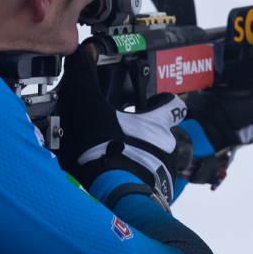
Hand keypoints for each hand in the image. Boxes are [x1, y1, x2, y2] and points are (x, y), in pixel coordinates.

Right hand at [56, 46, 191, 205]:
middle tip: (126, 134)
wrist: (114, 198)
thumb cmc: (107, 153)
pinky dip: (141, 180)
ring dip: (145, 157)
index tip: (153, 102)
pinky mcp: (159, 193)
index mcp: (157, 125)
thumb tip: (78, 55)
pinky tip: (121, 180)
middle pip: (166, 134)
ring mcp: (166, 172)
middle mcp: (168, 147)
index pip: (174, 106)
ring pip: (161, 159)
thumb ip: (84, 82)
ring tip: (120, 159)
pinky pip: (154, 183)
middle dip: (149, 133)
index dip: (165, 101)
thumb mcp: (90, 111)